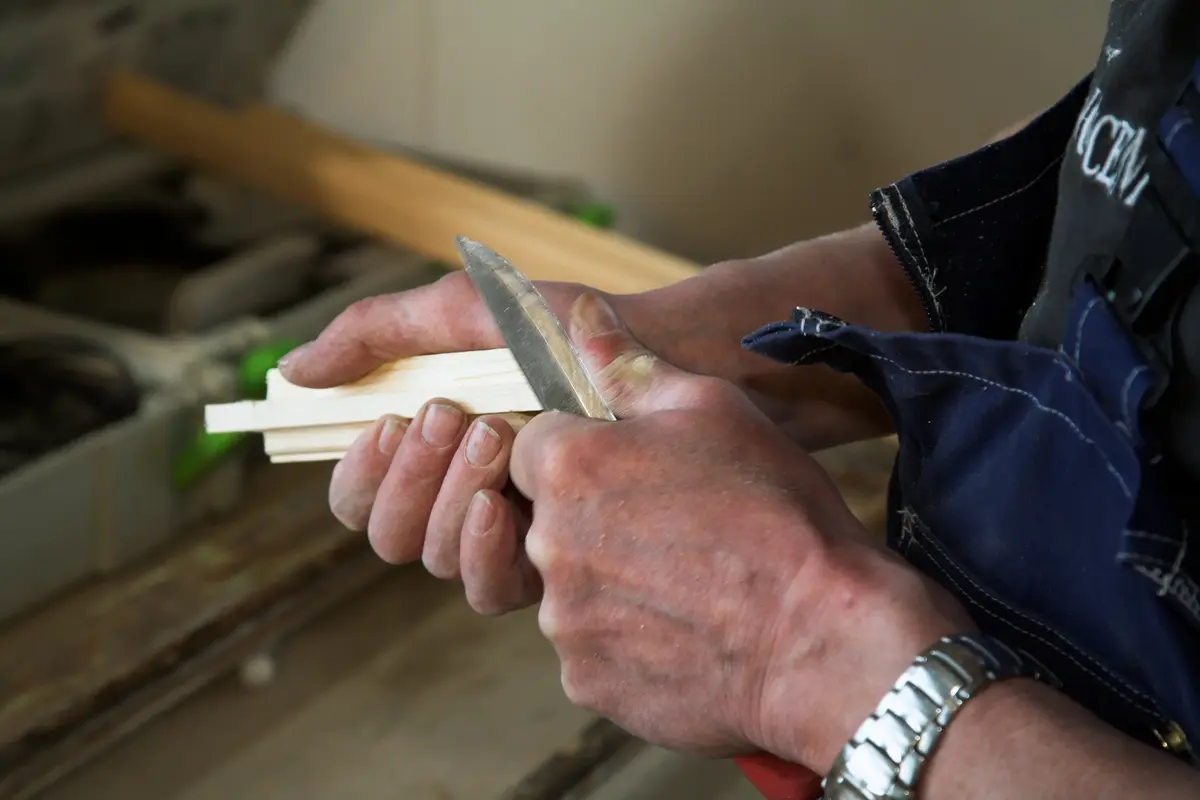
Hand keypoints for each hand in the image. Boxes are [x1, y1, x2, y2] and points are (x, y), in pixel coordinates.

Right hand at [276, 270, 601, 612]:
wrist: (647, 353)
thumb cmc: (554, 331)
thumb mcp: (460, 314)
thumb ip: (374, 334)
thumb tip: (292, 374)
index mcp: (427, 451)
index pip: (356, 495)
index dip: (358, 472)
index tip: (390, 421)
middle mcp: (455, 499)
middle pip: (386, 534)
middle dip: (409, 477)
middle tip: (451, 415)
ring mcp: (501, 533)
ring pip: (430, 557)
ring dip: (449, 496)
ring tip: (496, 432)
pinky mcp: (546, 561)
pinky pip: (486, 589)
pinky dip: (481, 550)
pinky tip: (502, 504)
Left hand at [508, 292, 972, 769]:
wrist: (826, 642)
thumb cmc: (778, 513)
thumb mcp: (714, 409)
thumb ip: (628, 366)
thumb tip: (577, 320)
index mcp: (570, 468)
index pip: (534, 448)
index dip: (585, 454)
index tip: (634, 470)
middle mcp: (549, 547)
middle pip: (548, 520)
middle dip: (595, 520)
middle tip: (675, 528)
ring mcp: (565, 622)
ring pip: (572, 588)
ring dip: (613, 583)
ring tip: (690, 583)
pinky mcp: (588, 681)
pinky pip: (594, 648)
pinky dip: (629, 640)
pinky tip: (688, 629)